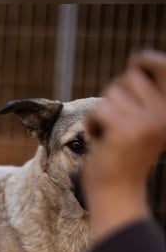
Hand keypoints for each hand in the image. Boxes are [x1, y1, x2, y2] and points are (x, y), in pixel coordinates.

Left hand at [83, 50, 165, 241]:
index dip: (147, 59)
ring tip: (111, 136)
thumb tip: (139, 57)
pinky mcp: (125, 129)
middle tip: (118, 125)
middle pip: (128, 78)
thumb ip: (145, 96)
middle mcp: (165, 112)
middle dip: (115, 97)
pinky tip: (102, 142)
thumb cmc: (124, 158)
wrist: (117, 194)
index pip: (164, 66)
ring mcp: (147, 120)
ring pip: (110, 93)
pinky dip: (92, 125)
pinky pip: (97, 111)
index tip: (137, 59)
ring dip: (102, 114)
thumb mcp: (143, 122)